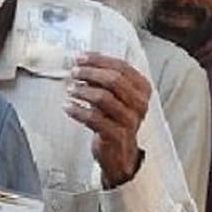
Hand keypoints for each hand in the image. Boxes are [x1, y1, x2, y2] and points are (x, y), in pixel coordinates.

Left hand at [66, 53, 151, 187]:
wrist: (120, 152)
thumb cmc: (116, 120)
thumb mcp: (116, 96)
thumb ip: (103, 79)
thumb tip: (83, 62)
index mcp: (142, 89)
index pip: (122, 67)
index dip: (99, 60)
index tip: (81, 58)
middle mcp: (139, 103)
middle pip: (114, 80)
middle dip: (90, 73)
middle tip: (75, 72)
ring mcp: (129, 120)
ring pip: (103, 98)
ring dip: (83, 91)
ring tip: (71, 89)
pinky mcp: (117, 135)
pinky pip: (94, 118)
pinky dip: (78, 110)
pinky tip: (69, 107)